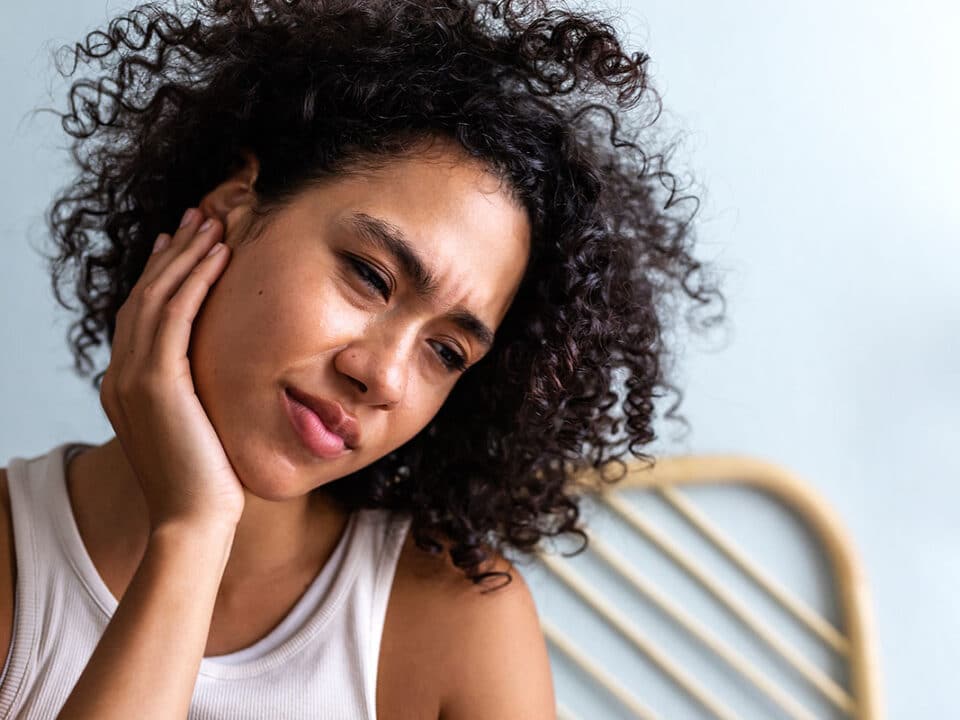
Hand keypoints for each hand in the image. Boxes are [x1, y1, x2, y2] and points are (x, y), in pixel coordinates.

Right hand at [99, 208, 243, 531]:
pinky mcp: (155, 382)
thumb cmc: (207, 483)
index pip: (143, 316)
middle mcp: (121, 376)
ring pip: (157, 298)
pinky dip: (195, 280)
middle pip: (145, 297)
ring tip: (213, 222)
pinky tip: (218, 255)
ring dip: (186, 255)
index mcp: (127, 386)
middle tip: (198, 217)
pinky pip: (174, 316)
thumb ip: (195, 397)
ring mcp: (133, 378)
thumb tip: (219, 378)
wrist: (193, 522)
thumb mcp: (197, 429)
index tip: (184, 244)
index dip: (163, 275)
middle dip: (173, 253)